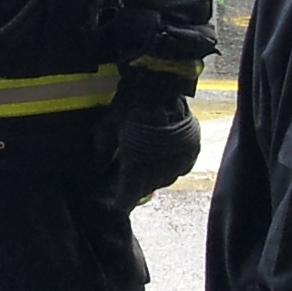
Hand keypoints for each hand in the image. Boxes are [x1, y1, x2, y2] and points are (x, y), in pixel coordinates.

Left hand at [99, 89, 203, 209]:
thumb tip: (100, 170)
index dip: (123, 201)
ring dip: (154, 177)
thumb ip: (103, 152)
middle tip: (129, 180)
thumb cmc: (129, 105)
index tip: (118, 205)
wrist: (160, 85)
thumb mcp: (108, 127)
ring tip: (145, 167)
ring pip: (165, 179)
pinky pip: (180, 168)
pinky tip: (161, 159)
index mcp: (136, 164)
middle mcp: (159, 167)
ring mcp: (178, 159)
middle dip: (137, 186)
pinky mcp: (191, 151)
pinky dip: (170, 167)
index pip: (130, 194)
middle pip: (148, 187)